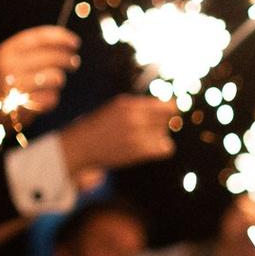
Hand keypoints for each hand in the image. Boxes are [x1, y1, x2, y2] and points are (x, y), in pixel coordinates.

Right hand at [0, 26, 80, 136]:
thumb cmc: (3, 80)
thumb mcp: (10, 58)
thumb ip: (33, 49)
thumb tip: (67, 44)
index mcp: (7, 50)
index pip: (40, 38)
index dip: (61, 38)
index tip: (75, 42)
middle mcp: (10, 66)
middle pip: (53, 58)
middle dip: (68, 59)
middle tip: (74, 62)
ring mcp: (17, 86)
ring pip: (56, 78)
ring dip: (58, 81)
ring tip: (51, 82)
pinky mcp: (24, 105)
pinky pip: (52, 98)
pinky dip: (52, 98)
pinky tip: (42, 98)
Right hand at [56, 94, 176, 179]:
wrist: (81, 146)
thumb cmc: (100, 127)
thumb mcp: (117, 108)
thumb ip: (141, 107)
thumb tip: (174, 107)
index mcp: (129, 104)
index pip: (166, 106)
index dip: (171, 110)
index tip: (169, 115)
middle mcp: (134, 117)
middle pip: (167, 120)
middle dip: (162, 124)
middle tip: (148, 130)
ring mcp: (136, 134)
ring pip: (165, 133)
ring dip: (159, 136)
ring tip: (143, 139)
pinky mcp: (138, 151)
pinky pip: (166, 148)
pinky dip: (162, 148)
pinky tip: (151, 149)